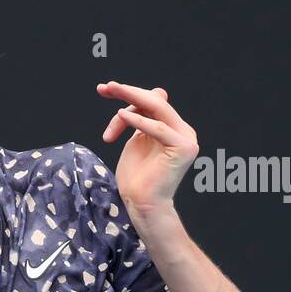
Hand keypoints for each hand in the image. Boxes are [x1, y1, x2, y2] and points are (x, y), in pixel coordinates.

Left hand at [97, 81, 199, 214]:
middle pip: (154, 101)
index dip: (129, 95)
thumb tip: (144, 96)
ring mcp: (186, 138)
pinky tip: (120, 115)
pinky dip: (138, 120)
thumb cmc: (136, 178)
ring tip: (109, 91)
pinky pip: (158, 128)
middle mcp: (183, 130)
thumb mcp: (136, 142)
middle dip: (128, 91)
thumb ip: (140, 120)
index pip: (152, 102)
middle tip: (105, 87)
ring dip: (130, 97)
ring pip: (157, 108)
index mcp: (173, 128)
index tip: (104, 90)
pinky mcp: (183, 148)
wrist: (142, 204)